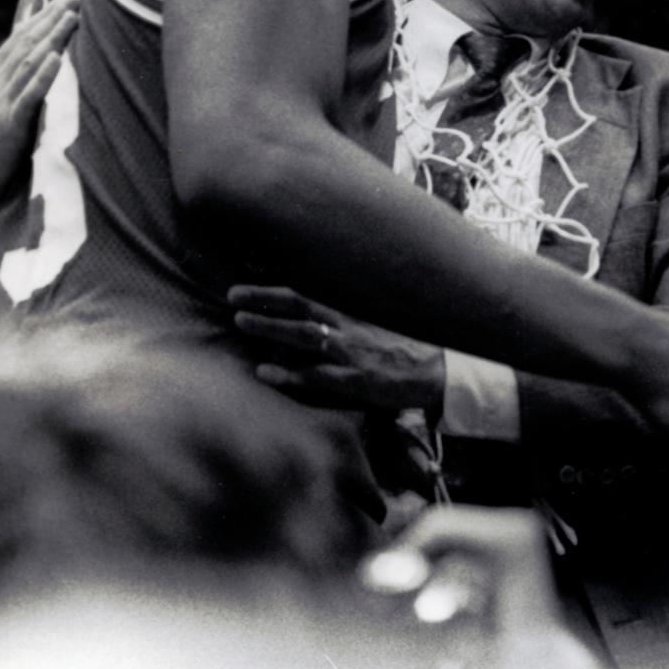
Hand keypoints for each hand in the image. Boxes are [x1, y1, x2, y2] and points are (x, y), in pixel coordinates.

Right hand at [0, 0, 78, 205]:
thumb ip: (16, 83)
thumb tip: (41, 62)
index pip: (22, 37)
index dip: (46, 16)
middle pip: (27, 42)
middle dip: (53, 17)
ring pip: (30, 62)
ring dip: (52, 38)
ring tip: (72, 16)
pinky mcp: (6, 124)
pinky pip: (26, 96)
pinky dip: (42, 76)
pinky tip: (55, 59)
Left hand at [230, 285, 445, 414]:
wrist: (435, 372)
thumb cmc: (399, 348)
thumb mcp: (368, 325)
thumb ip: (337, 319)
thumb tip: (303, 314)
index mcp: (347, 314)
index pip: (303, 296)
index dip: (272, 290)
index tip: (244, 286)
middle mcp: (345, 330)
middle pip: (299, 309)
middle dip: (264, 302)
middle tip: (232, 297)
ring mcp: (348, 355)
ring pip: (303, 337)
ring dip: (270, 328)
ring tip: (241, 322)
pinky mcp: (354, 382)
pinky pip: (316, 377)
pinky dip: (289, 374)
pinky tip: (264, 372)